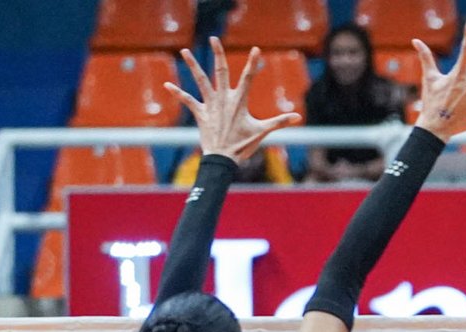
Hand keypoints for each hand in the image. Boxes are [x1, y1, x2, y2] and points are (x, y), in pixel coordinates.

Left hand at [167, 38, 301, 162]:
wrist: (223, 159)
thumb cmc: (243, 145)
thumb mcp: (262, 132)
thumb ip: (280, 121)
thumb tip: (298, 117)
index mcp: (240, 101)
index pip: (248, 78)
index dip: (253, 63)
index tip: (256, 50)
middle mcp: (224, 99)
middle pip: (221, 71)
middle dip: (218, 54)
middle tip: (214, 38)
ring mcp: (211, 105)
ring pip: (201, 80)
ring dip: (192, 65)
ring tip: (185, 51)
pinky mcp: (200, 113)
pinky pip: (187, 100)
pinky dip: (177, 93)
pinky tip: (167, 84)